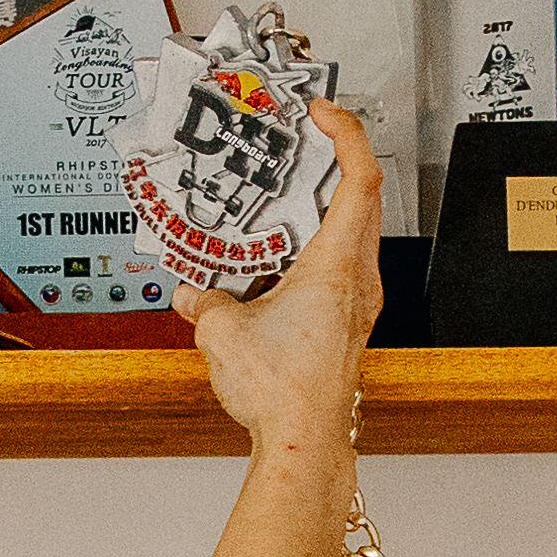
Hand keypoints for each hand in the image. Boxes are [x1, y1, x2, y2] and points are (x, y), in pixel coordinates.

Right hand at [179, 99, 385, 457]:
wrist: (304, 444)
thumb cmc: (282, 391)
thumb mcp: (222, 331)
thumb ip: (206, 300)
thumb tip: (194, 293)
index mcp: (337, 265)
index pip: (359, 178)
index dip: (345, 134)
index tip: (321, 112)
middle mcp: (359, 280)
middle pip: (362, 199)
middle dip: (333, 162)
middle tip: (299, 143)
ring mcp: (359, 305)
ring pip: (353, 235)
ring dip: (322, 209)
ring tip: (282, 200)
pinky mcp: (348, 326)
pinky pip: (340, 269)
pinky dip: (314, 249)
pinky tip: (276, 262)